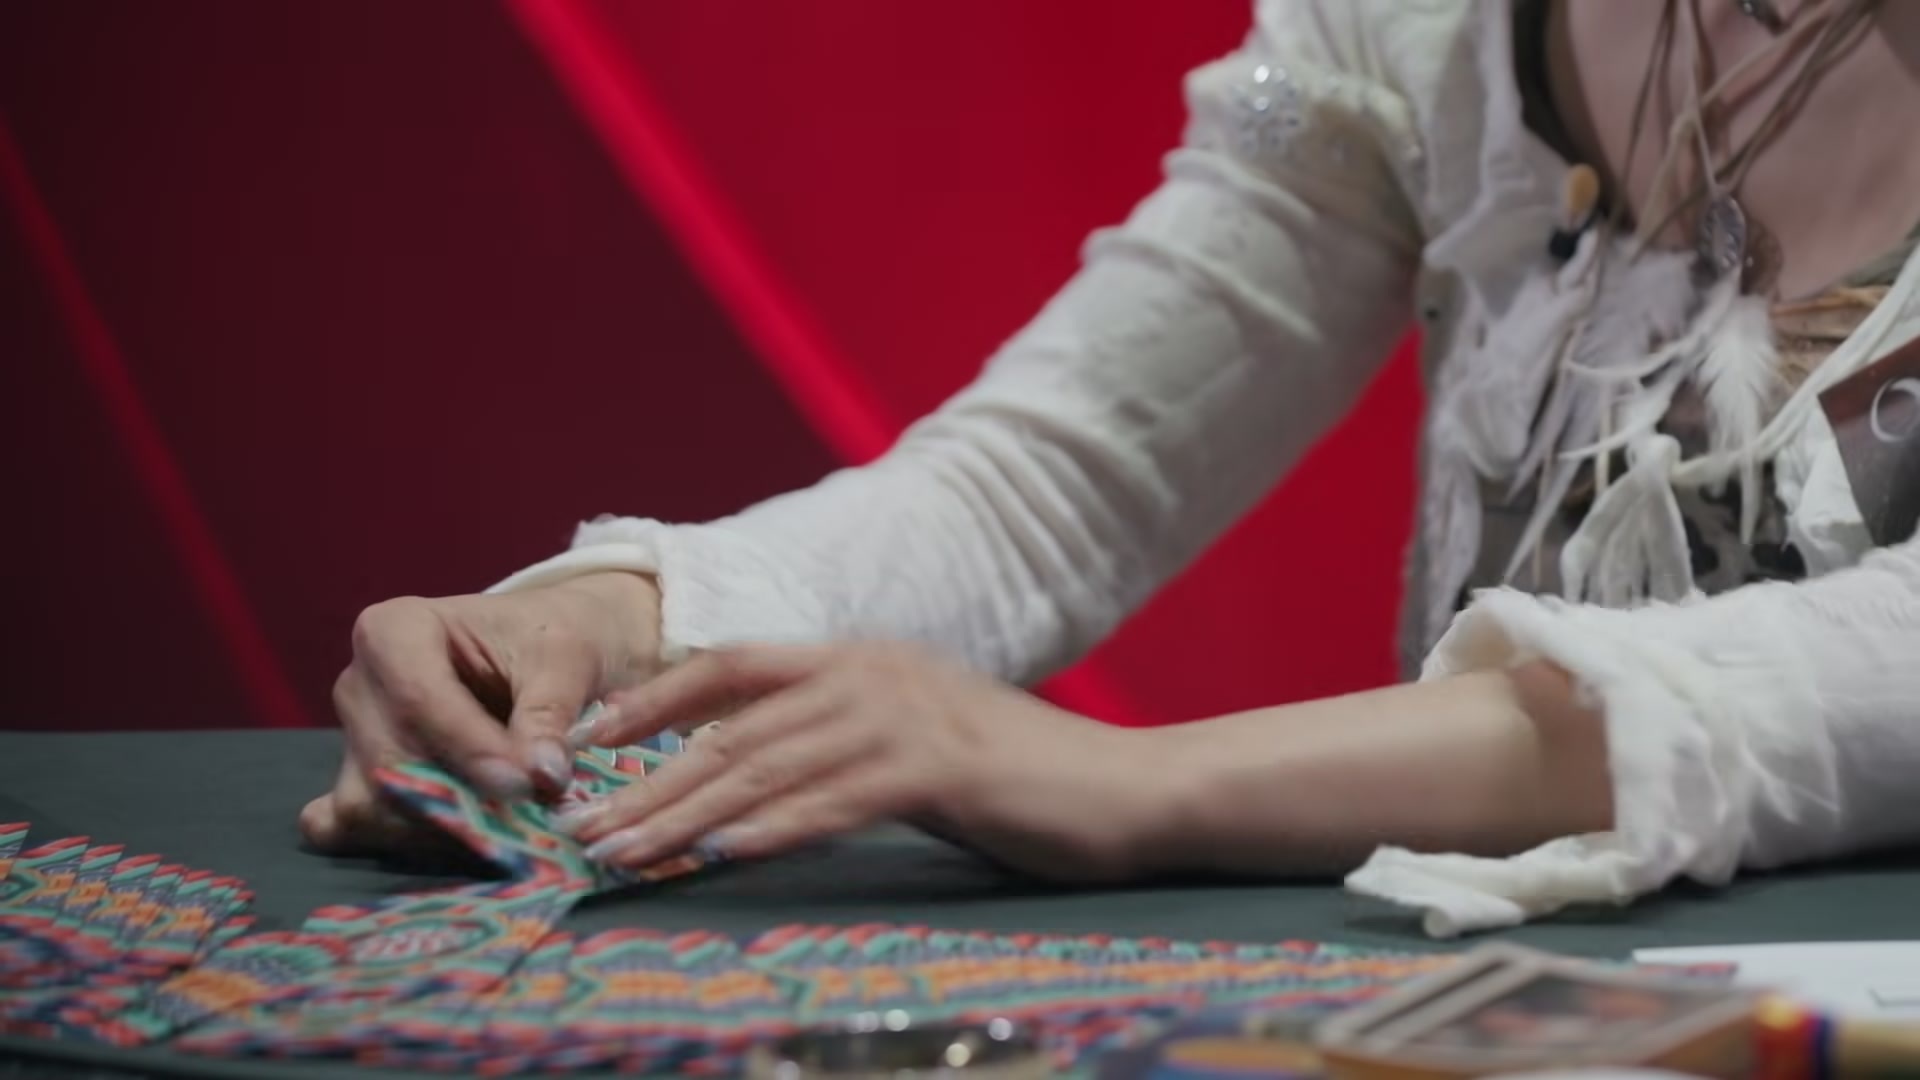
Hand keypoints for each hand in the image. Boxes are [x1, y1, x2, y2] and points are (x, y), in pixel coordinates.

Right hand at [299, 571, 661, 854]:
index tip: (525, 782)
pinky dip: (400, 843)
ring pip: (375, 805)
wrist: (547, 657)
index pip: (416, 698)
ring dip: (446, 828)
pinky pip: (348, 828)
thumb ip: (549, 714)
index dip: (470, 748)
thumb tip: (543, 775)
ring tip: (515, 824)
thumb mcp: (565, 660)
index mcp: (394, 630)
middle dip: (463, 797)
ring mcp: (352, 741)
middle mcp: (358, 685)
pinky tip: (454, 841)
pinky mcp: (357, 784)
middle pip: (392, 761)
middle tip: (534, 811)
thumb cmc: (552, 644)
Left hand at [558, 642, 1169, 882]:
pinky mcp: (940, 769)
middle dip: (648, 784)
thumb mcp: (914, 741)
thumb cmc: (1018, 776)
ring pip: (769, 767)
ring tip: (626, 855)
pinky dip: (775, 830)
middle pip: (733, 729)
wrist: (1128, 788)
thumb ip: (838, 744)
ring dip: (686, 816)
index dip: (652, 702)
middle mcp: (872, 673)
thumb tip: (748, 780)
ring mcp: (906, 716)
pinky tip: (722, 855)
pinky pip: (836, 801)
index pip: (731, 667)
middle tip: (583, 834)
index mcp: (860, 659)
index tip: (586, 746)